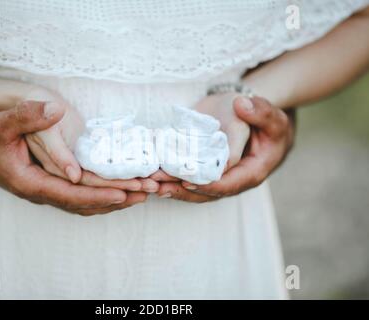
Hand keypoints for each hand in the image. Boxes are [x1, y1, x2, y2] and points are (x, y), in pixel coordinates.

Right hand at [0, 102, 148, 214]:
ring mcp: (47, 191)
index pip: (71, 195)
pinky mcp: (51, 185)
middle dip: (117, 198)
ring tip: (141, 194)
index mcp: (31, 183)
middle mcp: (42, 193)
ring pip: (85, 203)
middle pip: (85, 203)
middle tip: (147, 192)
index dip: (99, 194)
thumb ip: (25, 116)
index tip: (125, 191)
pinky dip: (102, 195)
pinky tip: (119, 191)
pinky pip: (81, 197)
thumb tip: (55, 110)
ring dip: (114, 199)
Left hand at [155, 97, 294, 201]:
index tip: (187, 182)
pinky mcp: (203, 168)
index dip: (207, 185)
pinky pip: (186, 176)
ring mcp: (216, 177)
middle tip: (156, 186)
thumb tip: (241, 106)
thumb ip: (260, 112)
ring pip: (191, 187)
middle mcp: (231, 180)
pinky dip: (168, 175)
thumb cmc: (268, 123)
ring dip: (169, 185)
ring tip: (147, 182)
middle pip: (204, 192)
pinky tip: (149, 173)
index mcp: (251, 173)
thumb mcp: (272, 117)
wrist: (257, 122)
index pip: (228, 184)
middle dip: (180, 189)